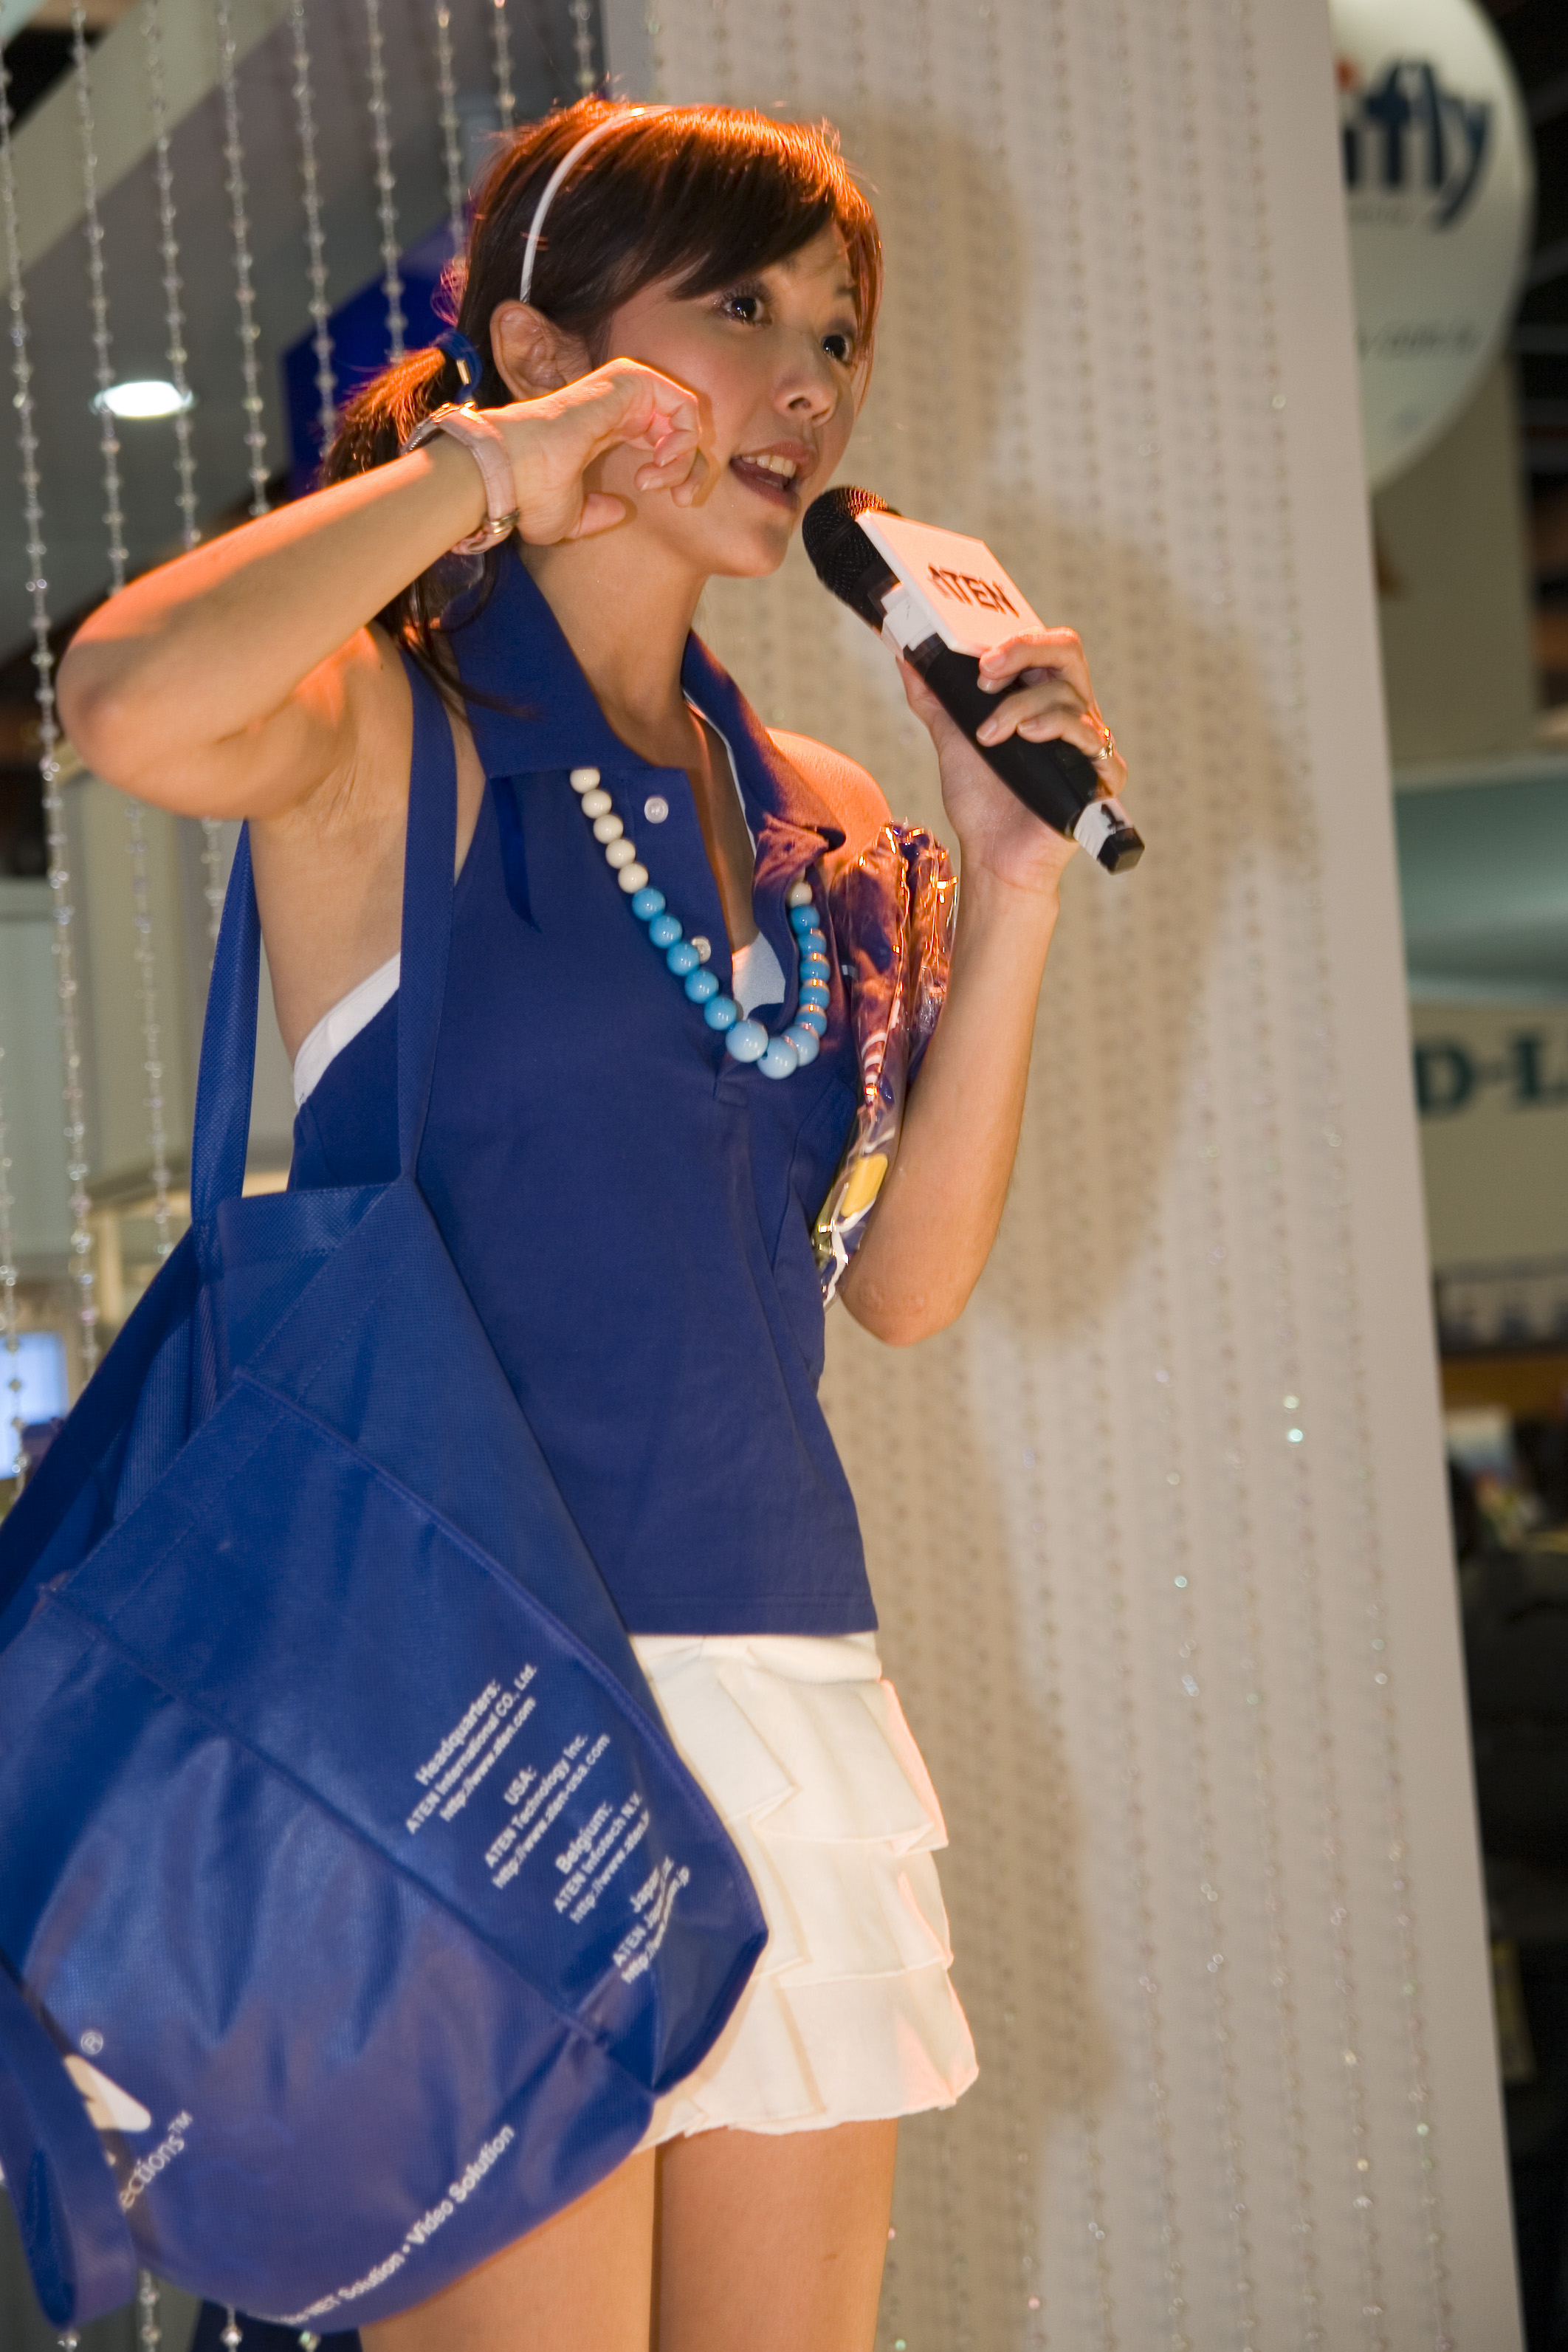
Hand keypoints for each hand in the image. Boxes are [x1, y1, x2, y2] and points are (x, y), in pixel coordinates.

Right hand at [495, 357, 704, 543]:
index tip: (671, 502)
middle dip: (692, 469)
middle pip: (682, 428)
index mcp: (605, 429)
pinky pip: (684, 404)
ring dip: (685, 456)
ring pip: (686, 415)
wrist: (512, 474)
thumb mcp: (573, 518)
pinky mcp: (629, 381)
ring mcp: (623, 389)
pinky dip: (684, 437)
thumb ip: (599, 513)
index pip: (663, 440)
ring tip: (658, 479)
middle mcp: (617, 406)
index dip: (680, 474)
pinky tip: (660, 460)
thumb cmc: (531, 496)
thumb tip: (620, 511)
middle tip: (678, 499)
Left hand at [899, 626, 1127, 895]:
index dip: (1015, 640)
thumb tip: (904, 657)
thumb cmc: (981, 803)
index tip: (976, 659)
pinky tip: (1029, 738)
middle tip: (986, 673)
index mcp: (1042, 697)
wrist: (991, 856)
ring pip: (1067, 695)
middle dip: (1025, 651)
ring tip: (989, 736)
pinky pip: (1091, 737)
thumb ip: (934, 698)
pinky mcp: (1103, 775)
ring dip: (1020, 707)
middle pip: (1068, 652)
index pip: (1044, 646)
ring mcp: (1089, 742)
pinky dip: (1058, 729)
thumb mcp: (952, 740)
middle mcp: (1071, 712)